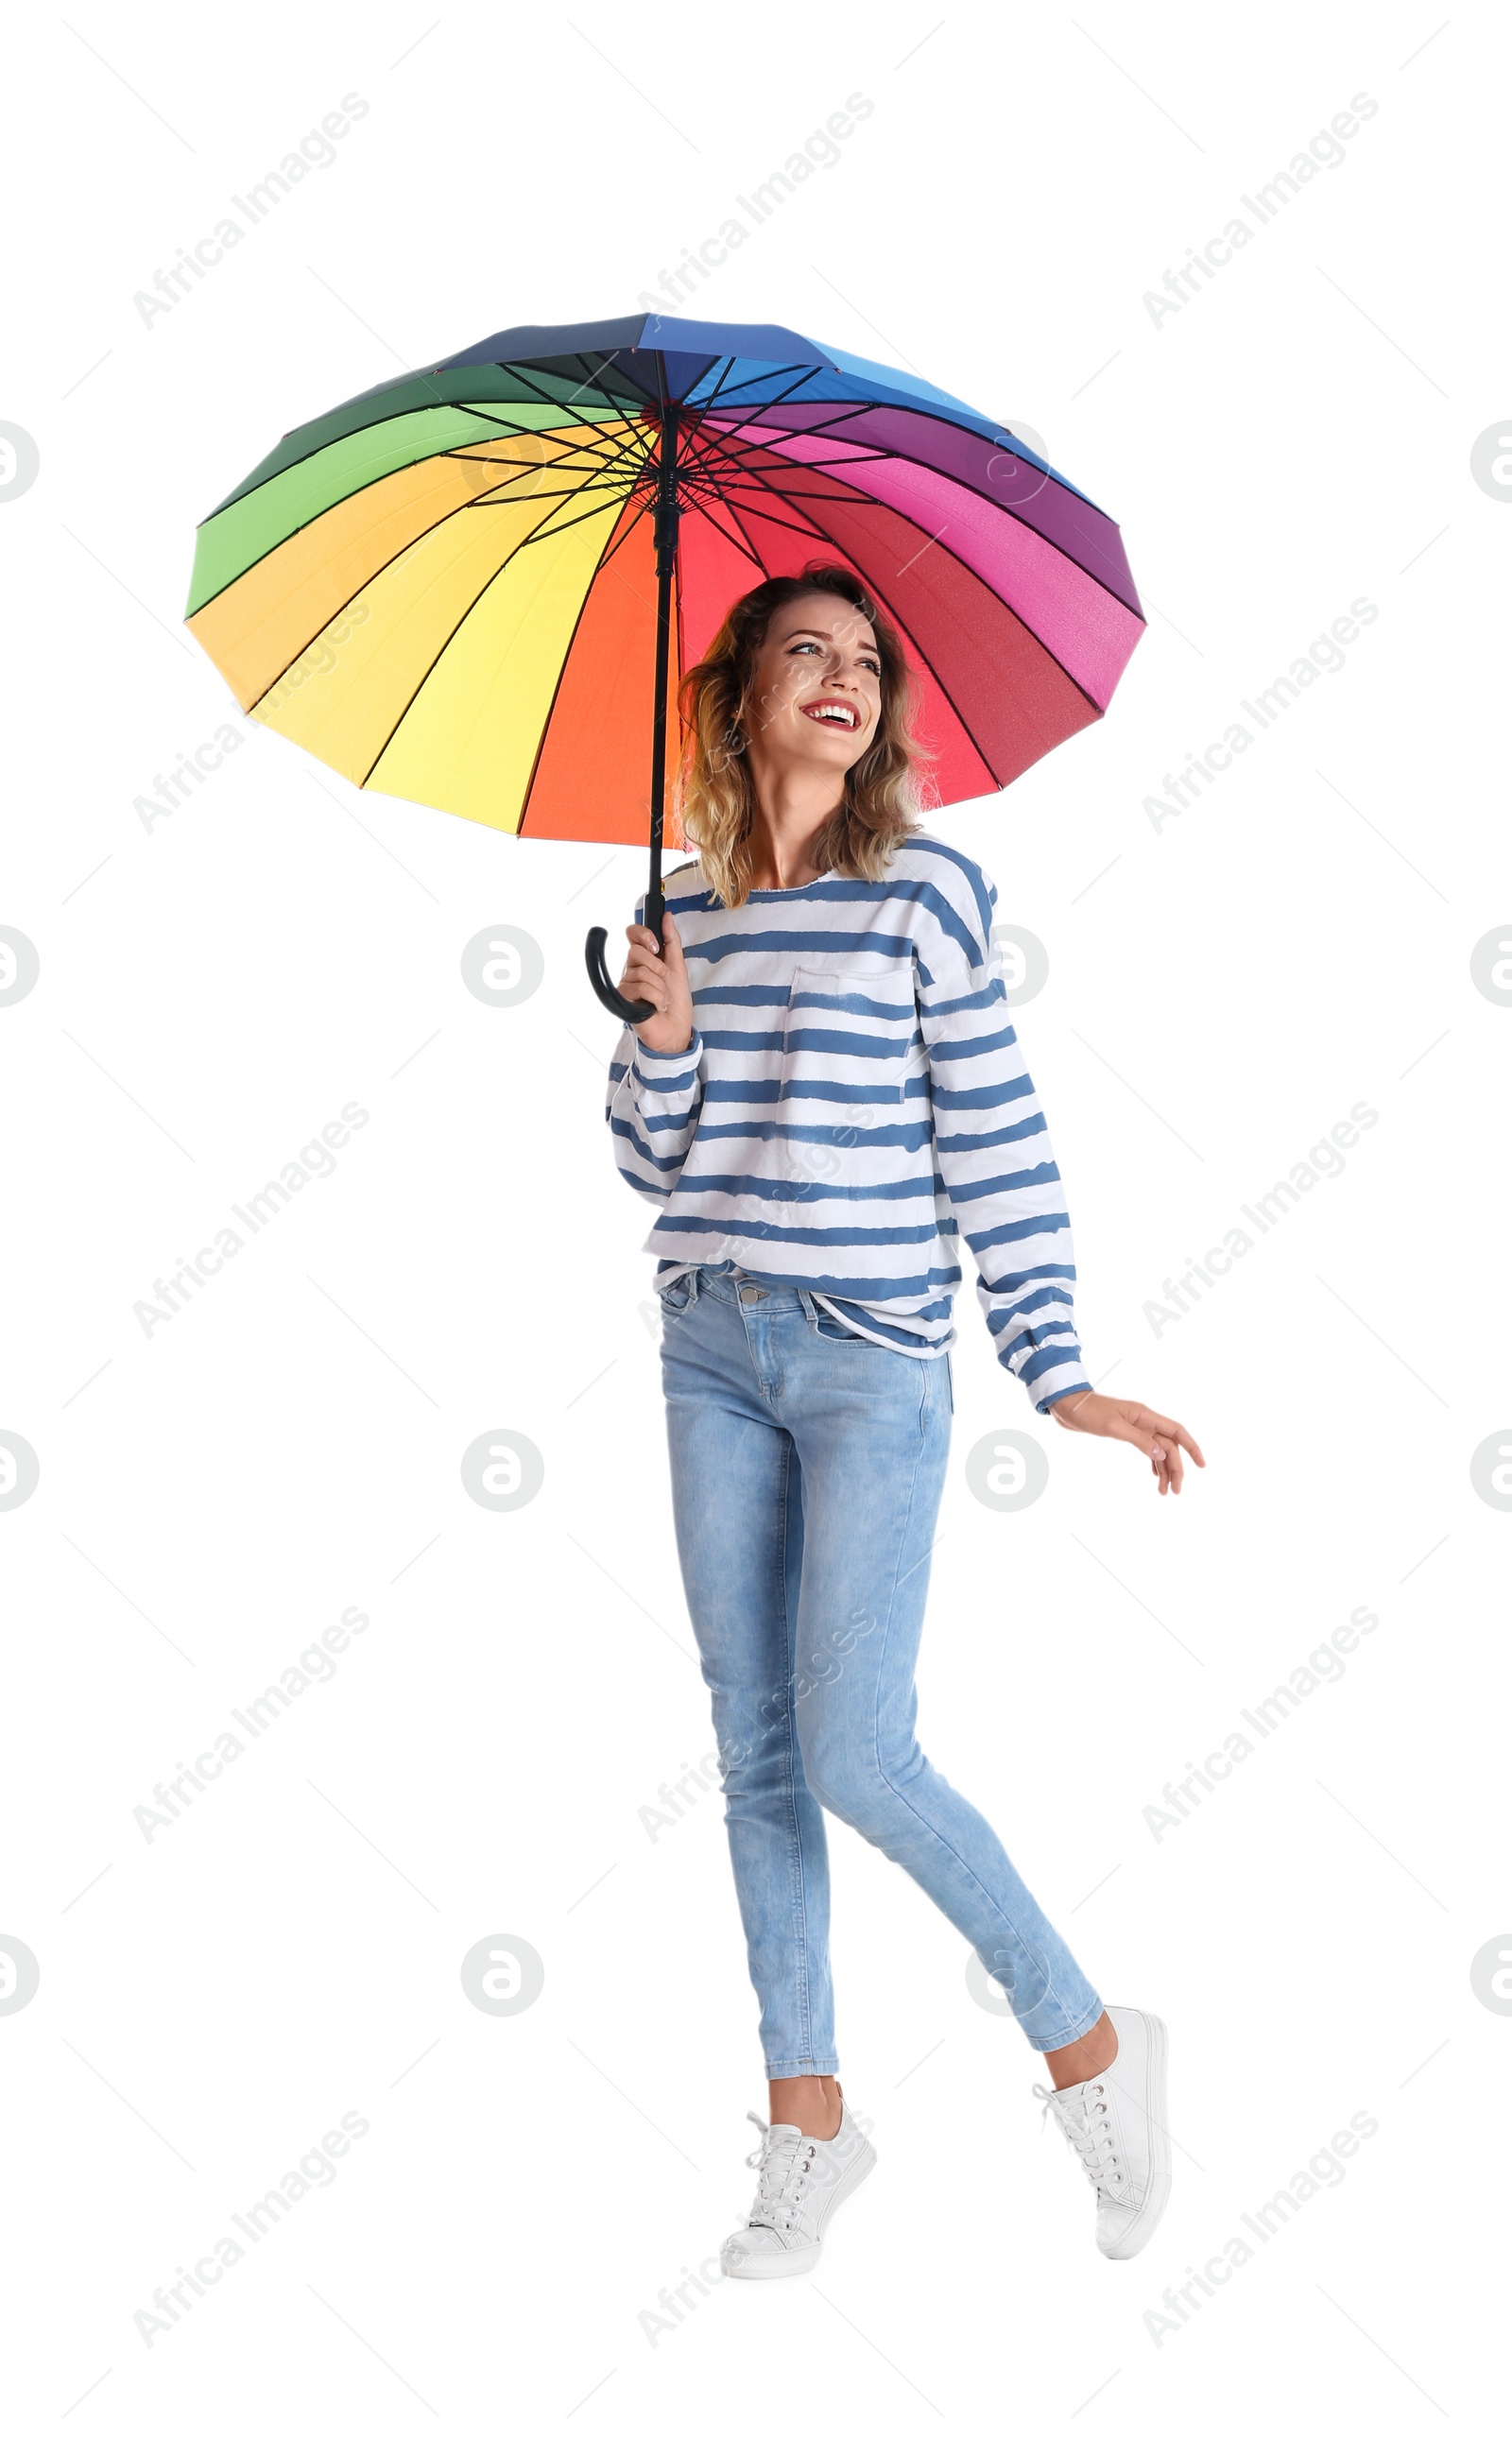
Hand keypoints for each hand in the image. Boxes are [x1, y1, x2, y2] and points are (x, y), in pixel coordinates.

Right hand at [620, 915, 693, 1055]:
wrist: (676, 1029)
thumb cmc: (677, 1001)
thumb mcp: (678, 966)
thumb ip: (671, 941)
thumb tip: (666, 916)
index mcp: (644, 959)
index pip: (632, 934)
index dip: (643, 934)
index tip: (657, 946)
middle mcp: (631, 969)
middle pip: (635, 951)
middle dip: (658, 966)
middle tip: (665, 979)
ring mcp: (626, 984)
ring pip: (641, 972)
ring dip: (661, 987)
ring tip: (664, 999)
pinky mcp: (623, 1000)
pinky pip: (641, 988)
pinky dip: (657, 998)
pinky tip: (658, 1006)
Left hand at [1049, 1389, 1204, 1495]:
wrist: (1068, 1406)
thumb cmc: (1089, 1413)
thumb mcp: (1113, 1427)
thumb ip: (1139, 1440)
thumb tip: (1162, 1454)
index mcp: (1145, 1416)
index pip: (1177, 1432)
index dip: (1192, 1448)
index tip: (1202, 1466)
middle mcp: (1145, 1421)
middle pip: (1170, 1446)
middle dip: (1176, 1468)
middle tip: (1175, 1492)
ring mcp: (1136, 1428)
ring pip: (1159, 1451)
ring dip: (1164, 1470)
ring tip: (1164, 1492)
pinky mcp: (1126, 1434)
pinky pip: (1147, 1450)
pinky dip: (1153, 1463)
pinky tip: (1155, 1476)